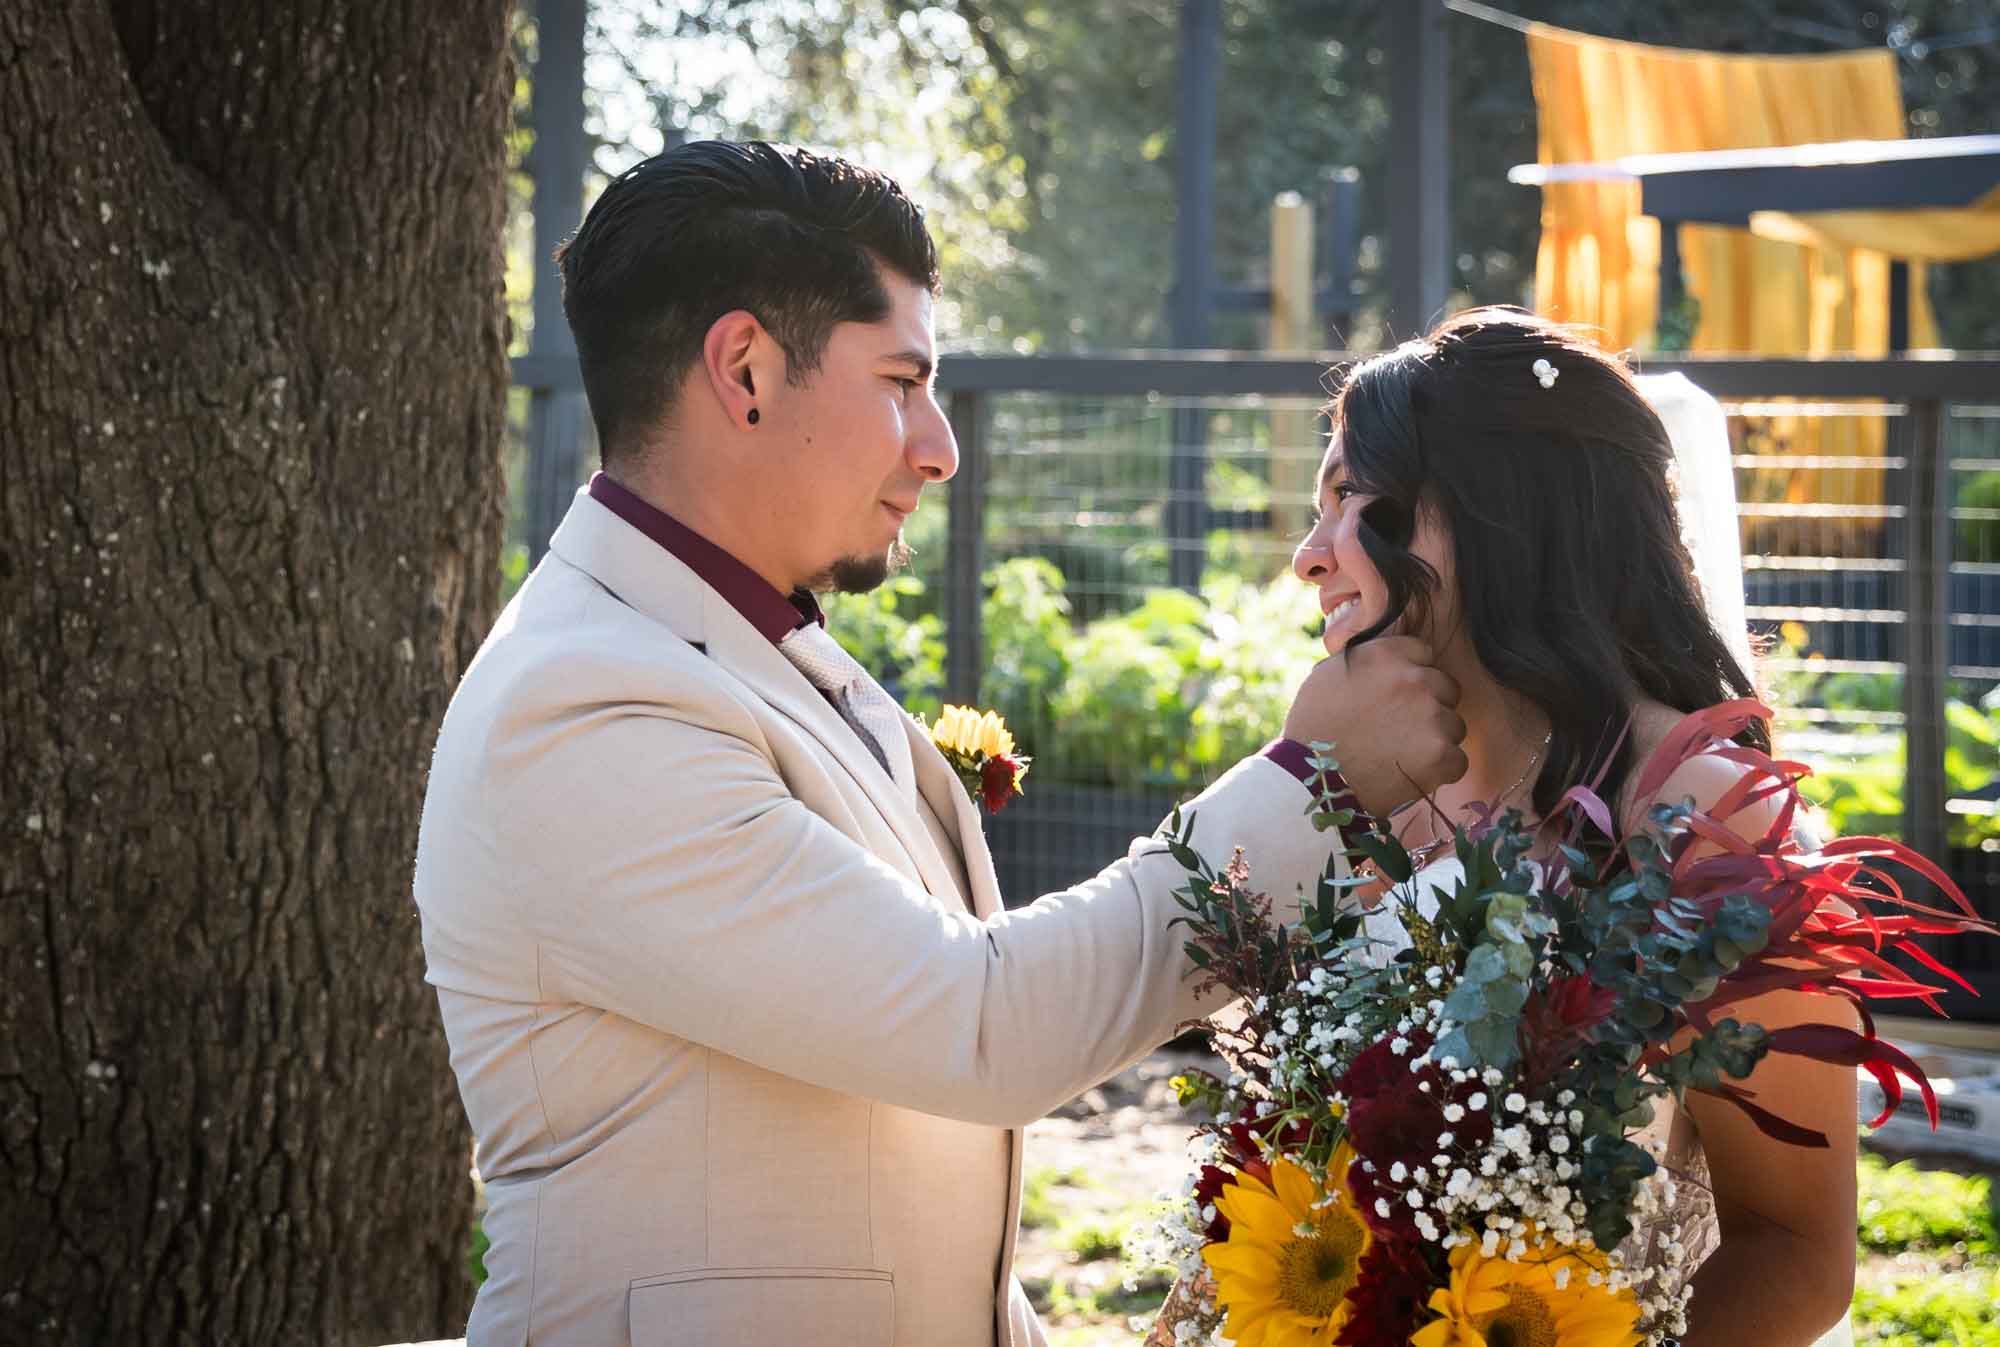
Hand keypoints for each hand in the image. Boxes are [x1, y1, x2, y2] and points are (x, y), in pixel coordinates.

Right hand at [1281, 636, 1466, 817]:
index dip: (1413, 677)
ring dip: (1435, 740)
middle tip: (1400, 731)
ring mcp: (1431, 716)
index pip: (1424, 654)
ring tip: (1400, 757)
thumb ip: (1366, 662)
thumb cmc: (1312, 729)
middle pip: (1446, 689)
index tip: (1399, 698)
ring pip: (1454, 726)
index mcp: (1386, 655)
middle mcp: (1414, 679)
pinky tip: (1410, 774)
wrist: (1310, 779)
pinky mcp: (1441, 754)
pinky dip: (1439, 772)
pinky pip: (1458, 760)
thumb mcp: (1328, 675)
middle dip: (1429, 708)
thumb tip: (1385, 664)